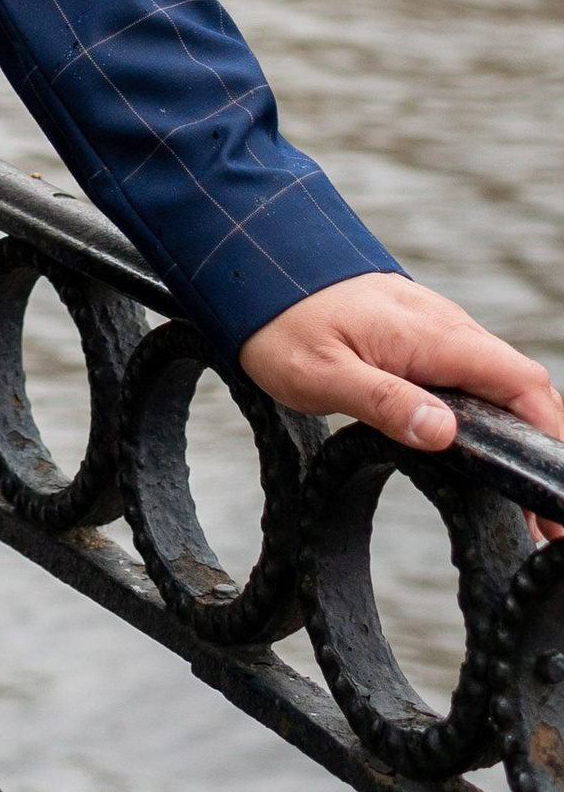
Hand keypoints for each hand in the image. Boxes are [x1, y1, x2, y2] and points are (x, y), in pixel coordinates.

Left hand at [240, 273, 563, 483]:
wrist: (257, 265)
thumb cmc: (283, 321)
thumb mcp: (321, 373)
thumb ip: (384, 402)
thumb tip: (445, 434)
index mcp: (436, 336)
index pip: (521, 383)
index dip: (550, 436)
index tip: (555, 491)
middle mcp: (449, 330)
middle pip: (523, 392)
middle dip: (543, 452)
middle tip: (549, 526)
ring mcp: (438, 332)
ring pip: (500, 387)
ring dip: (520, 441)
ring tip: (527, 515)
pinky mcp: (422, 340)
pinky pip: (474, 379)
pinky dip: (493, 422)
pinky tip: (486, 462)